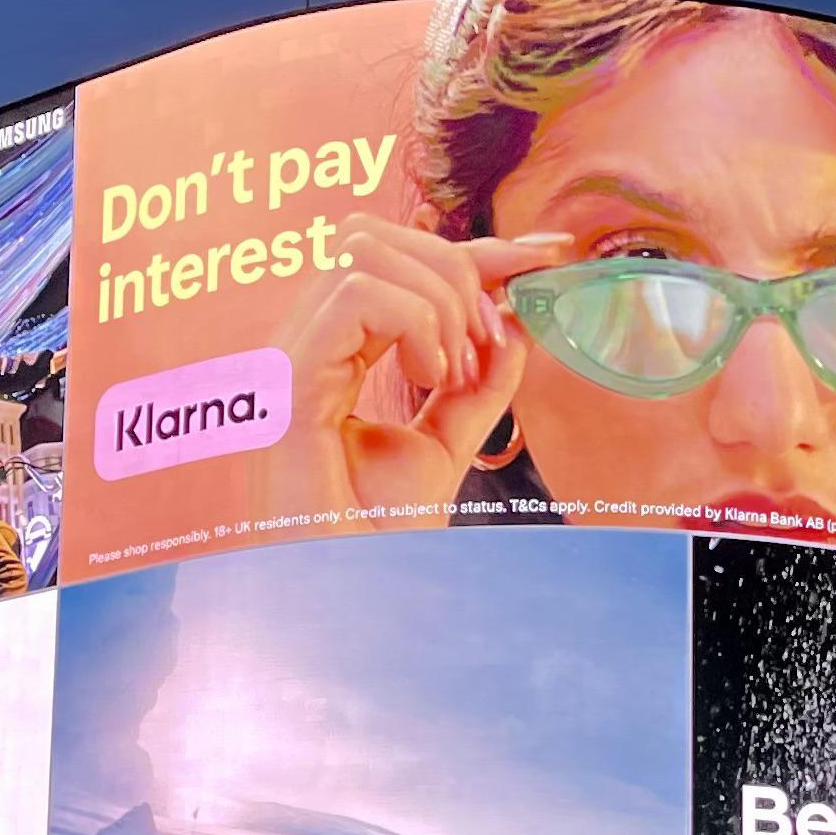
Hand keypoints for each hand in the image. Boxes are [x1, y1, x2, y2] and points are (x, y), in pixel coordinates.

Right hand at [273, 222, 570, 518]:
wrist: (353, 598)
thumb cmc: (377, 533)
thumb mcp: (444, 444)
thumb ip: (476, 385)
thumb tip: (516, 321)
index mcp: (328, 352)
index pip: (397, 261)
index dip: (478, 248)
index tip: (548, 254)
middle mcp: (300, 343)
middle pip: (376, 236)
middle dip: (456, 272)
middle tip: (484, 349)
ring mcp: (287, 357)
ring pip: (365, 252)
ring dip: (437, 302)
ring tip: (452, 373)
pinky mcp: (288, 381)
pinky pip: (359, 297)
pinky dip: (415, 324)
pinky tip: (429, 378)